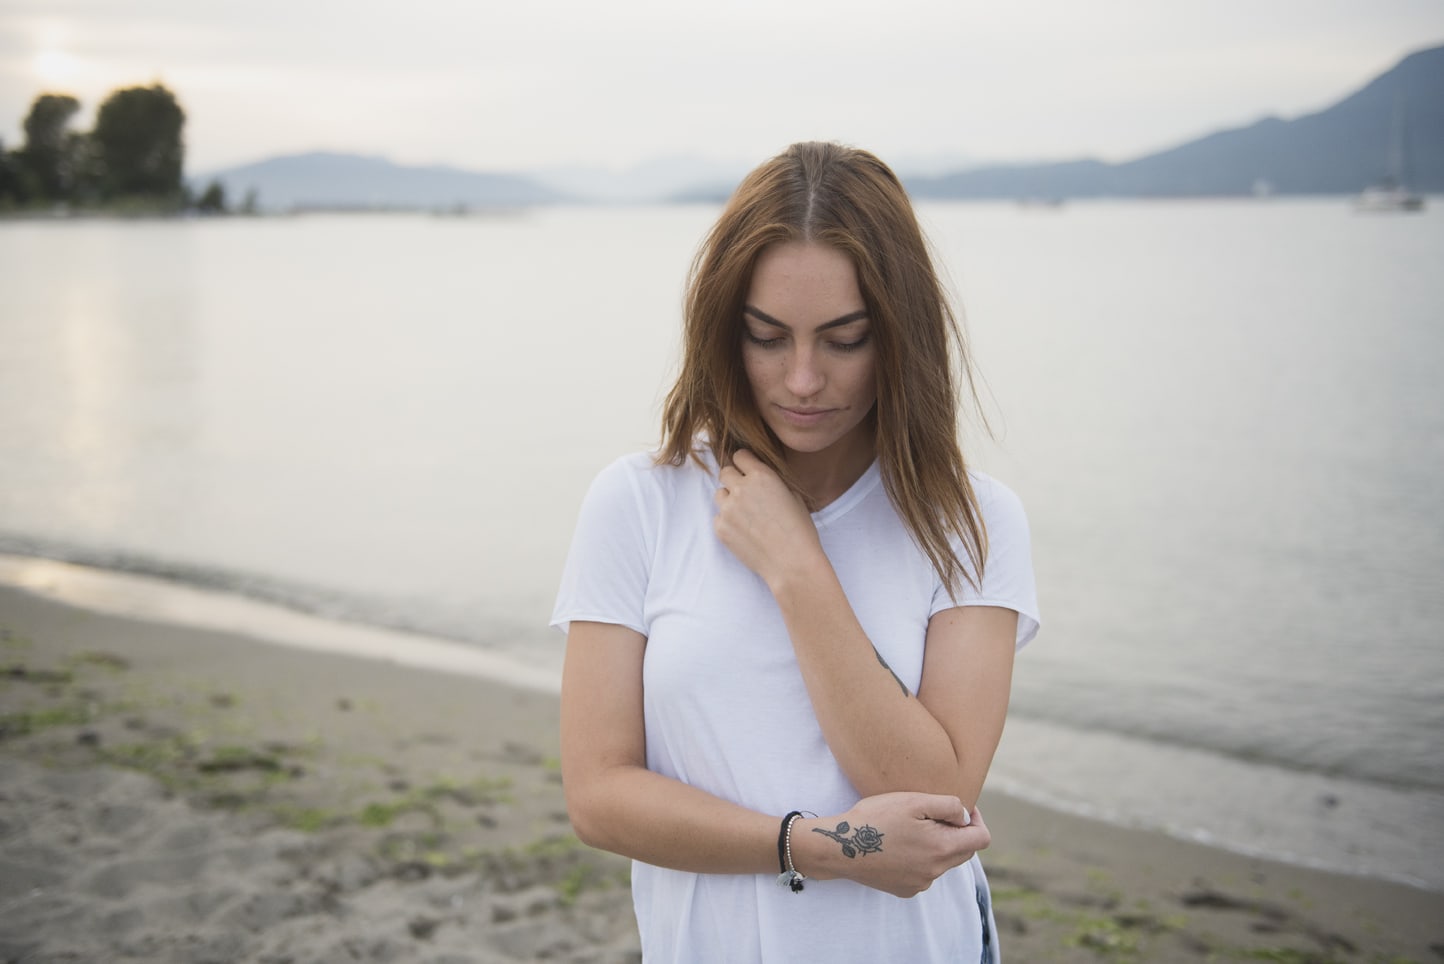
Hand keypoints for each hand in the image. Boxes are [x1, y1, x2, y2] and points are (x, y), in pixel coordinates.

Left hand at [713, 449, 823, 587]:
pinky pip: (718, 517)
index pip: (740, 456)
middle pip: (725, 472)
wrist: (792, 563)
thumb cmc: (799, 530)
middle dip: (734, 480)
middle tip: (746, 495)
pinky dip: (728, 522)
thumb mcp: (793, 495)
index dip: (744, 464)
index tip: (747, 472)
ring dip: (729, 500)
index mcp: (762, 476)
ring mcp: (728, 509)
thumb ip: (772, 481)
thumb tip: (758, 476)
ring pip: (719, 494)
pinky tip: (745, 532)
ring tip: (747, 516)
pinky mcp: (720, 528)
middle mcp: (741, 488)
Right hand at [794, 792, 988, 897]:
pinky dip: (920, 859)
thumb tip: (965, 817)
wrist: (840, 847)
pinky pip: (924, 872)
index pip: (981, 839)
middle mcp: (935, 871)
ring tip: (911, 828)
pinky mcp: (905, 889)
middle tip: (935, 814)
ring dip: (937, 845)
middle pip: (964, 852)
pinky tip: (899, 845)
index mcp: (942, 848)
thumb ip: (948, 806)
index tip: (961, 809)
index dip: (976, 820)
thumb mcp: (914, 801)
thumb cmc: (875, 819)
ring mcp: (920, 883)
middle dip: (958, 832)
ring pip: (943, 862)